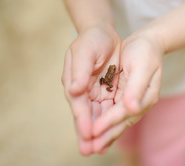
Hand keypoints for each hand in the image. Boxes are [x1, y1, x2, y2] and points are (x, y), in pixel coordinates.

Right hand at [61, 24, 120, 154]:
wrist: (103, 33)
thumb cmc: (91, 40)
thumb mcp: (84, 50)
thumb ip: (79, 70)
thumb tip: (73, 89)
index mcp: (74, 81)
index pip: (78, 103)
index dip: (82, 119)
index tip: (87, 133)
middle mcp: (83, 90)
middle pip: (85, 115)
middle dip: (87, 133)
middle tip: (88, 151)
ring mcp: (95, 93)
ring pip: (96, 116)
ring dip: (98, 132)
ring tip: (98, 150)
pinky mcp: (107, 92)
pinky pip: (108, 110)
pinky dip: (108, 122)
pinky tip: (110, 135)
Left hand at [92, 31, 163, 151]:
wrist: (147, 42)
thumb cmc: (145, 51)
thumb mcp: (142, 66)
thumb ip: (136, 88)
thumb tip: (132, 109)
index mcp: (145, 97)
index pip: (123, 113)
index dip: (108, 122)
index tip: (93, 131)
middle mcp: (138, 103)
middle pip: (119, 122)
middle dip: (104, 136)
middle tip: (88, 149)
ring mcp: (130, 101)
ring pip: (114, 121)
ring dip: (102, 134)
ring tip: (88, 146)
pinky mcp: (122, 97)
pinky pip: (111, 113)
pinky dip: (102, 122)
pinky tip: (93, 130)